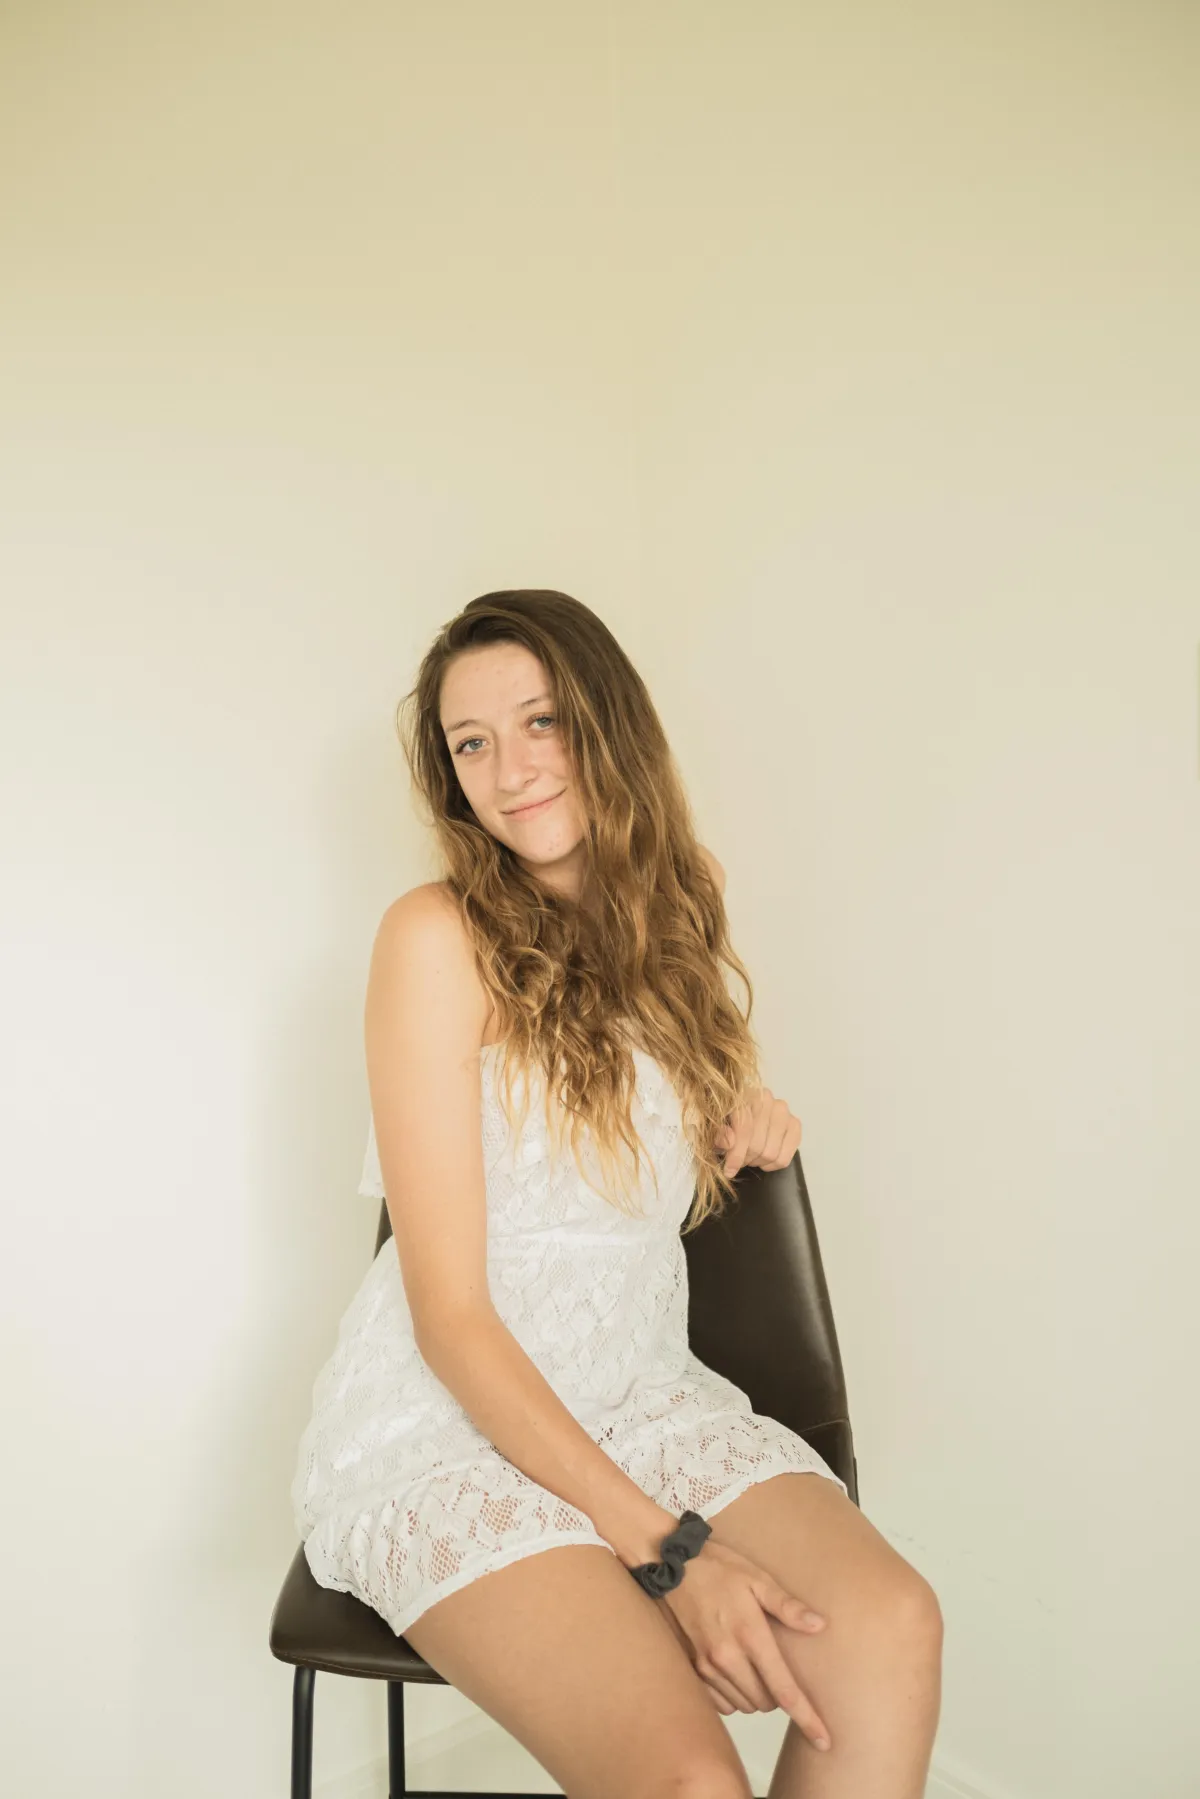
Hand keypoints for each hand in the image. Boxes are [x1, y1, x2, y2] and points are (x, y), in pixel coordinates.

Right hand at [659, 1537, 831, 1750]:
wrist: (673, 1567)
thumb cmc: (720, 1569)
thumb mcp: (758, 1579)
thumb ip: (787, 1606)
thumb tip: (819, 1625)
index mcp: (750, 1636)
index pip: (784, 1690)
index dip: (807, 1718)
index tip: (824, 1741)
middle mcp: (727, 1658)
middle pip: (766, 1703)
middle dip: (777, 1694)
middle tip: (774, 1664)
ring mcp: (707, 1667)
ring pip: (744, 1706)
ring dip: (755, 1695)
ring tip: (752, 1664)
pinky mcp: (692, 1671)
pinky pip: (721, 1703)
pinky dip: (733, 1695)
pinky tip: (733, 1671)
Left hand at [715, 1086, 801, 1177]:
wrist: (744, 1107)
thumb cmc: (726, 1116)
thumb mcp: (715, 1123)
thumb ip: (719, 1133)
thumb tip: (729, 1143)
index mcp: (744, 1094)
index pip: (745, 1129)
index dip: (736, 1154)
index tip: (729, 1171)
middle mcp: (766, 1099)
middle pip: (758, 1145)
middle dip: (745, 1159)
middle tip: (739, 1161)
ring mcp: (783, 1111)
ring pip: (772, 1152)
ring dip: (758, 1162)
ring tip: (750, 1158)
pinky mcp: (794, 1123)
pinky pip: (786, 1156)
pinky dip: (774, 1164)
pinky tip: (764, 1161)